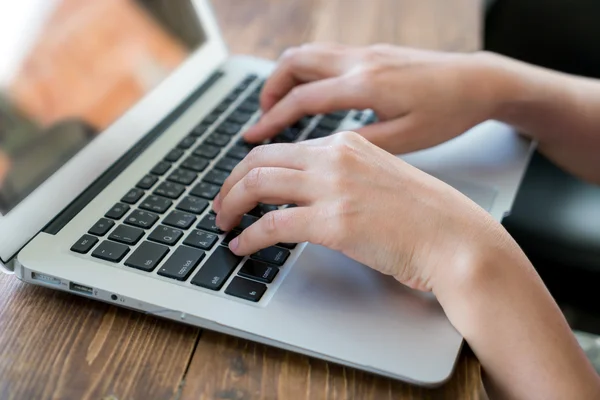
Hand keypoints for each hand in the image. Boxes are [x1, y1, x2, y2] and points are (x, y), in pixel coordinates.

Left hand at [214, 131, 501, 290]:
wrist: (456, 238)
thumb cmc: (424, 214)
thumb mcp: (379, 176)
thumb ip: (343, 175)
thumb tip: (308, 192)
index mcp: (345, 142)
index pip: (281, 149)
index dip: (250, 169)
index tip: (239, 186)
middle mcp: (335, 157)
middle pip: (259, 160)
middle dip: (230, 184)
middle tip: (220, 206)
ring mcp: (333, 188)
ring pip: (258, 185)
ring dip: (231, 206)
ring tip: (223, 225)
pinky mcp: (334, 223)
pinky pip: (273, 225)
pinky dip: (249, 237)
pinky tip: (242, 247)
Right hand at [244, 44, 504, 153]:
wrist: (480, 81)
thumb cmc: (449, 112)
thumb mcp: (406, 140)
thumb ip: (361, 145)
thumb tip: (323, 154)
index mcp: (366, 86)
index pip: (302, 99)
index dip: (271, 120)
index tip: (251, 137)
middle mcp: (360, 62)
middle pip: (294, 63)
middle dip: (269, 90)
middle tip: (261, 119)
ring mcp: (365, 53)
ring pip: (308, 54)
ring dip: (285, 77)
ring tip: (278, 106)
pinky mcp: (373, 53)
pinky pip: (325, 56)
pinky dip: (306, 73)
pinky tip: (311, 94)